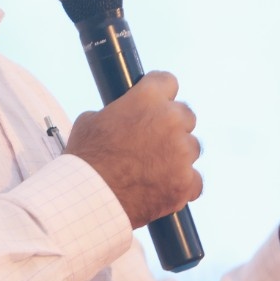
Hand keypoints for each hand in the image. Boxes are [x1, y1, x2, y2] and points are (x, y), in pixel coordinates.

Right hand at [65, 71, 201, 228]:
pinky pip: (194, 181)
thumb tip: (121, 117)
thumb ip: (117, 113)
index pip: (168, 82)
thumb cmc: (85, 159)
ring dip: (177, 156)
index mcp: (147, 98)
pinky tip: (163, 188)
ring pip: (191, 148)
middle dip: (172, 127)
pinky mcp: (186, 182)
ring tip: (153, 170)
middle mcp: (171, 120)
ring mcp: (182, 153)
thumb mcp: (92, 121)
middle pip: (186, 115)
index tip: (155, 104)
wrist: (88, 198)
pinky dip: (182, 185)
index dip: (160, 94)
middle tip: (152, 142)